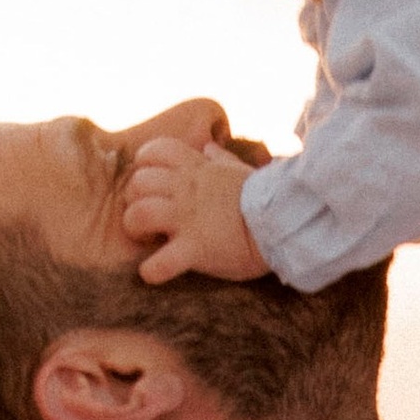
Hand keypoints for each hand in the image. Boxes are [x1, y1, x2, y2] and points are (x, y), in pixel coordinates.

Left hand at [121, 135, 268, 283]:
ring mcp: (188, 219)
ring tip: (147, 239)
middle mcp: (186, 190)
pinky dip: (152, 270)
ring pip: (138, 214)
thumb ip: (220, 159)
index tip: (152, 182)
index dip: (144, 164)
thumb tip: (210, 146)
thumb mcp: (240, 172)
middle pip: (138, 182)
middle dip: (134, 199)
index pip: (154, 151)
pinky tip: (153, 273)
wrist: (284, 225)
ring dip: (135, 228)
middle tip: (147, 215)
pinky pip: (160, 263)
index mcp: (197, 169)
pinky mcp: (195, 249)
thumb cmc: (265, 199)